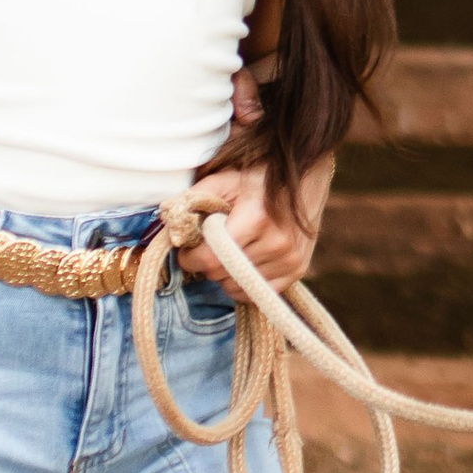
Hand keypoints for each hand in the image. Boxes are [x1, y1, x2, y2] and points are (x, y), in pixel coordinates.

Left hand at [178, 153, 334, 293]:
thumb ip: (194, 198)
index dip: (190, 258)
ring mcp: (290, 259)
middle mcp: (277, 242)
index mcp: (256, 218)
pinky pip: (255, 295)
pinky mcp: (297, 271)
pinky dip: (241, 284)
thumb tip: (166, 219)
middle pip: (221, 274)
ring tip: (230, 250)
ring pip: (235, 286)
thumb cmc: (258, 177)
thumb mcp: (224, 179)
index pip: (210, 258)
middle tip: (209, 246)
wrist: (306, 179)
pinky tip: (242, 264)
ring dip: (224, 274)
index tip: (186, 250)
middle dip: (207, 263)